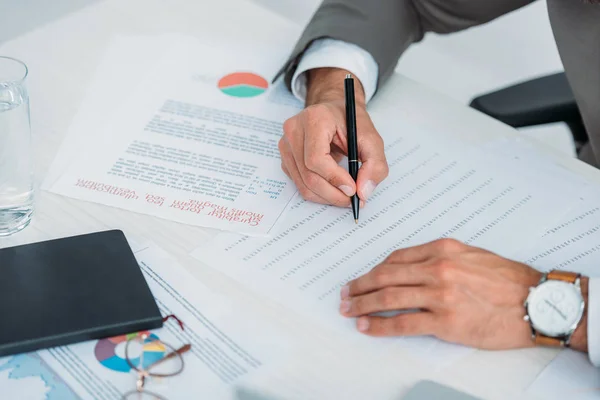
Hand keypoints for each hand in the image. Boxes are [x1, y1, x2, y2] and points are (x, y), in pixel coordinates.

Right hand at [279, 68, 388, 206]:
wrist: (335, 112)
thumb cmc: (350, 122)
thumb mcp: (372, 139)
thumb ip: (374, 164)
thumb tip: (363, 192)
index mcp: (314, 119)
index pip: (316, 158)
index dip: (334, 178)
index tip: (352, 189)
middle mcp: (294, 130)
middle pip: (308, 175)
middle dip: (333, 194)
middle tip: (352, 199)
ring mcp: (286, 144)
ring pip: (302, 184)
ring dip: (326, 197)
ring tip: (344, 195)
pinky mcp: (286, 157)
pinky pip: (299, 184)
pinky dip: (317, 192)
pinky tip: (332, 187)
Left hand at [339, 238, 588, 350]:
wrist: (538, 302)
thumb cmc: (509, 280)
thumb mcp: (473, 256)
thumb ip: (441, 259)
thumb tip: (412, 268)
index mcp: (443, 250)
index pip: (397, 258)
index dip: (374, 269)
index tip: (364, 277)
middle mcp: (438, 268)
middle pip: (386, 276)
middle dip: (360, 285)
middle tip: (345, 293)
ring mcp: (440, 295)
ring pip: (389, 297)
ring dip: (363, 304)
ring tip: (349, 310)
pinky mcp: (445, 321)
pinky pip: (403, 323)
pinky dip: (380, 326)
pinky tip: (367, 327)